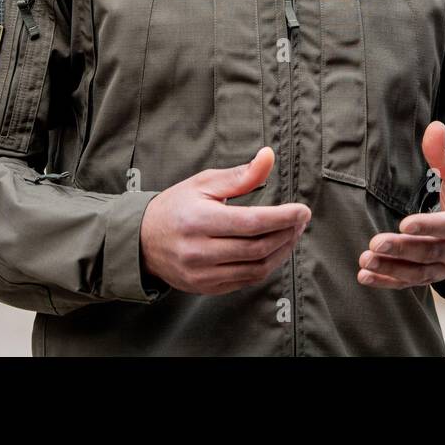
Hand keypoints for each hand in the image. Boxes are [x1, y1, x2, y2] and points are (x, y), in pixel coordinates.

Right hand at [141, 146, 309, 294]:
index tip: (302, 210)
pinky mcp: (205, 287)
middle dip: (286, 233)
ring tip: (291, 234)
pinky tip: (274, 250)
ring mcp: (201, 273)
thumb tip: (268, 156)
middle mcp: (199, 251)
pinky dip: (265, 266)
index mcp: (199, 220)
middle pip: (257, 248)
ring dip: (281, 252)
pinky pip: (245, 281)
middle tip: (300, 220)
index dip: (283, 218)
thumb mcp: (204, 183)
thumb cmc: (176, 206)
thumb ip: (241, 175)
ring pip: (255, 268)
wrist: (142, 241)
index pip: (252, 223)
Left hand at [358, 121, 444, 288]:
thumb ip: (444, 155)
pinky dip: (387, 282)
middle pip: (430, 252)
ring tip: (365, 260)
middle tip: (376, 243)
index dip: (429, 226)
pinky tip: (365, 276)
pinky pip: (409, 282)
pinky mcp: (431, 277)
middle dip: (403, 249)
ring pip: (418, 272)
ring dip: (391, 268)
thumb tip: (434, 126)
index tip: (405, 223)